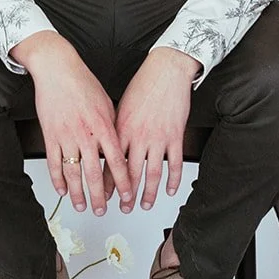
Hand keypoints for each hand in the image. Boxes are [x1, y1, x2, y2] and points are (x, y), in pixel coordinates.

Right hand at [10, 31, 132, 214]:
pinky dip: (57, 179)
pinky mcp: (50, 135)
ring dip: (78, 193)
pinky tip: (62, 190)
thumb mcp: (107, 103)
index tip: (127, 195)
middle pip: (95, 173)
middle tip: (103, 210)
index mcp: (103, 126)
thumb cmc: (82, 82)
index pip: (117, 161)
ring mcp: (66, 136)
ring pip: (73, 173)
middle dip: (100, 196)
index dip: (123, 182)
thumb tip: (119, 144)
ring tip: (82, 205)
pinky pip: (54, 163)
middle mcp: (86, 134)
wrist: (57, 69)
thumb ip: (113, 126)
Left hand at [115, 47, 200, 210]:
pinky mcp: (175, 136)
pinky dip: (173, 179)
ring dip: (148, 193)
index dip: (106, 182)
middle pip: (130, 173)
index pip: (110, 163)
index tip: (102, 196)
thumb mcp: (120, 106)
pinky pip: (174, 163)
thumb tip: (105, 146)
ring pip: (152, 173)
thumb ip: (114, 129)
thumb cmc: (143, 84)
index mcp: (121, 129)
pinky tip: (171, 190)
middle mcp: (138, 136)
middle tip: (122, 208)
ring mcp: (158, 137)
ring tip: (144, 205)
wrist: (166, 70)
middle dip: (125, 195)